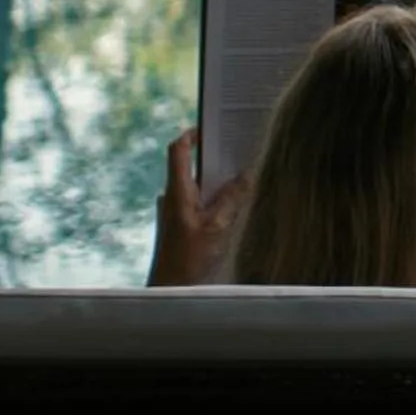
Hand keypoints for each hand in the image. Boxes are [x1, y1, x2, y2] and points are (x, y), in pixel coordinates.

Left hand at [148, 130, 246, 286]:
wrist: (169, 288)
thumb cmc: (189, 258)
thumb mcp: (217, 226)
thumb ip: (232, 198)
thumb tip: (247, 174)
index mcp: (177, 191)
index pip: (178, 151)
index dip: (191, 134)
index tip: (210, 126)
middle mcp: (172, 196)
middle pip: (190, 166)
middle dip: (213, 157)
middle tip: (236, 150)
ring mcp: (174, 210)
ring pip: (196, 185)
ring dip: (216, 180)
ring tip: (240, 178)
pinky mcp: (178, 223)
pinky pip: (197, 201)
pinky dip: (213, 197)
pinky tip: (231, 206)